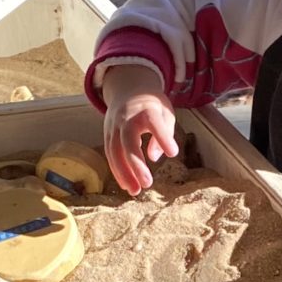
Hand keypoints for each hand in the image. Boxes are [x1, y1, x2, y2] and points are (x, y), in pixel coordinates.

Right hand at [99, 62, 178, 191]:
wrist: (127, 90)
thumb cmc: (152, 106)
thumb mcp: (164, 113)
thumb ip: (164, 133)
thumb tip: (155, 157)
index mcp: (146, 110)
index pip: (154, 123)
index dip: (162, 137)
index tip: (173, 152)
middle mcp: (127, 118)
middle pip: (128, 142)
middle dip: (136, 164)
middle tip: (147, 184)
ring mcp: (114, 126)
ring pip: (115, 151)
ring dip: (124, 173)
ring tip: (135, 191)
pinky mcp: (107, 134)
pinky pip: (110, 155)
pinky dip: (117, 171)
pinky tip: (126, 185)